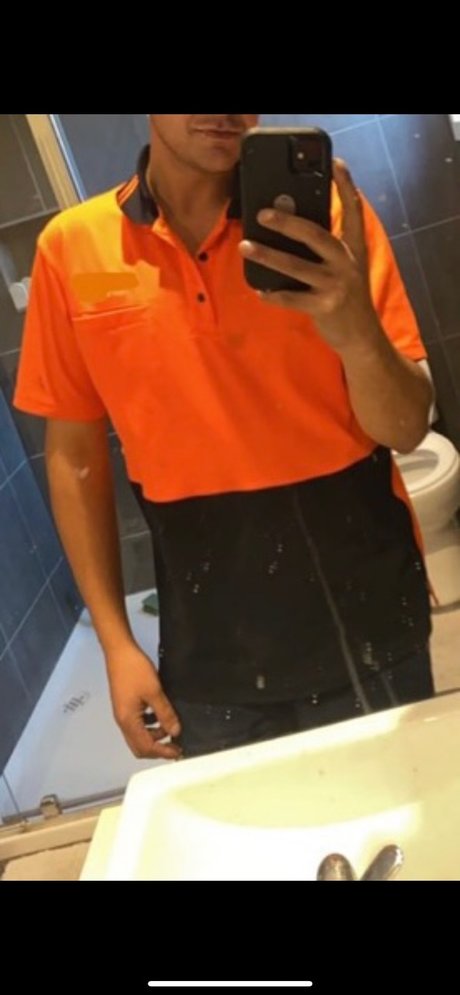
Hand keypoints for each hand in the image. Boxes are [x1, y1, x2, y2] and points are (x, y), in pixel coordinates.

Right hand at [106, 642, 181, 759]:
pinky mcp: (126, 706)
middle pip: (139, 747)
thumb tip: (175, 731)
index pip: (146, 747)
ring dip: (155, 736)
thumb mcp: (154, 692)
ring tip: (170, 727)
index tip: (177, 752)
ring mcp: (123, 713)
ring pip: (139, 735)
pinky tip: (160, 716)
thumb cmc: (133, 669)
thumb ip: (165, 713)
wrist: (120, 652)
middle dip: (158, 748)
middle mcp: (123, 721)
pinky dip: (150, 725)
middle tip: (175, 745)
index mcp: (128, 721)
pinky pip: (138, 724)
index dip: (163, 752)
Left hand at [239, 159, 374, 353]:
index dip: (346, 185)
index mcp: (354, 248)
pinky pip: (291, 298)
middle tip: (262, 213)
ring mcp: (336, 286)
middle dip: (287, 222)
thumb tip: (290, 226)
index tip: (336, 162)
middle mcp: (347, 263)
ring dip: (268, 256)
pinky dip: (273, 294)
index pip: (353, 210)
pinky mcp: (325, 307)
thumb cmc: (346, 297)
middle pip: (315, 235)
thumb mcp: (344, 268)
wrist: (362, 337)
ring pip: (296, 267)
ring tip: (245, 246)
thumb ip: (326, 249)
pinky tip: (259, 290)